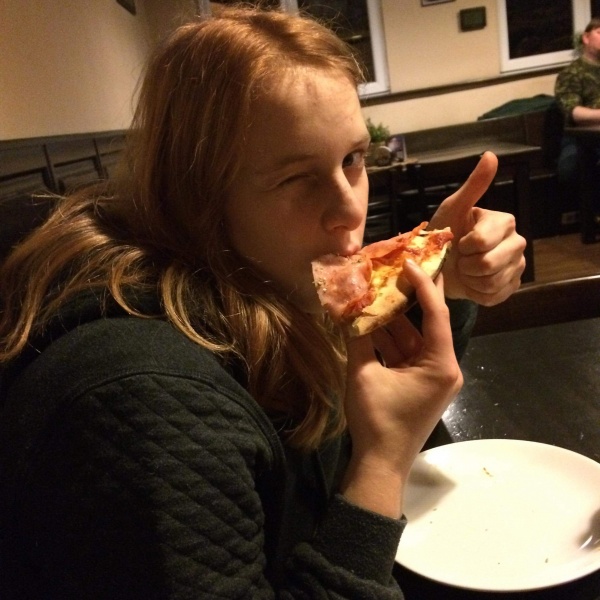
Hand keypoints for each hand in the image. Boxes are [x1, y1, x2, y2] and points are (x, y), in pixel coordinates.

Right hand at [340, 260, 462, 517]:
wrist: (381, 464)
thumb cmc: (377, 420)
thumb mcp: (363, 375)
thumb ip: (358, 339)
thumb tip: (350, 308)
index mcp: (440, 364)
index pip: (435, 314)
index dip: (423, 285)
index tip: (410, 260)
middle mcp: (443, 366)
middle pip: (427, 323)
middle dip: (409, 296)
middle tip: (398, 266)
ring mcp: (431, 375)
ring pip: (413, 337)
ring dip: (394, 318)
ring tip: (376, 289)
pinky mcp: (419, 382)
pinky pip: (406, 353)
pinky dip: (390, 339)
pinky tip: (370, 320)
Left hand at [428, 151, 525, 305]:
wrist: (440, 266)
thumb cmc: (445, 235)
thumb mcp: (452, 208)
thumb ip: (473, 185)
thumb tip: (490, 155)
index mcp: (505, 222)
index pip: (482, 241)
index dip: (464, 246)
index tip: (458, 242)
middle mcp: (517, 243)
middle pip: (489, 263)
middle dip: (466, 265)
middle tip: (460, 259)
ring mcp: (517, 267)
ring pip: (491, 282)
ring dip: (469, 280)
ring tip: (465, 271)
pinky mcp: (511, 287)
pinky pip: (493, 297)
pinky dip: (475, 293)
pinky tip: (471, 283)